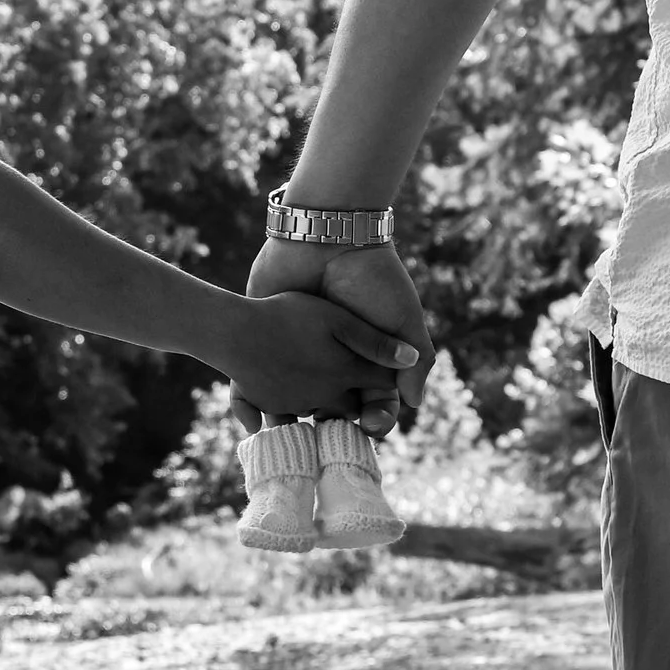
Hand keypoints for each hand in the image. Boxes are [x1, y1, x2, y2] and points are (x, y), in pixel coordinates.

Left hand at [238, 239, 431, 437]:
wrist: (329, 239)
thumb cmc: (373, 278)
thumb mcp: (403, 317)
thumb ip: (414, 360)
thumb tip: (415, 404)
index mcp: (367, 361)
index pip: (373, 404)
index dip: (374, 419)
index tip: (370, 424)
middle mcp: (333, 365)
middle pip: (335, 412)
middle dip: (334, 426)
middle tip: (333, 429)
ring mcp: (297, 359)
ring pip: (293, 406)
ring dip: (292, 424)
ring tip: (297, 430)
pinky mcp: (265, 346)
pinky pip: (255, 386)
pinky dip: (254, 407)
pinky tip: (261, 420)